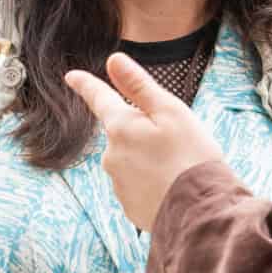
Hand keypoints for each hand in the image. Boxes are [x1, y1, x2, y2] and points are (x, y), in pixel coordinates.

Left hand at [65, 55, 226, 230]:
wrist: (200, 212)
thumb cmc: (191, 156)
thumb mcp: (170, 111)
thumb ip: (138, 85)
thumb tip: (113, 60)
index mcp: (121, 127)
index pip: (99, 99)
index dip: (86, 85)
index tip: (71, 76)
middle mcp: (111, 155)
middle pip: (123, 134)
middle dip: (143, 133)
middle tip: (178, 143)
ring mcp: (118, 184)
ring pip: (132, 161)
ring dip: (150, 160)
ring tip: (181, 169)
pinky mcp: (130, 207)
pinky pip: (139, 187)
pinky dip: (153, 184)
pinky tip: (174, 189)